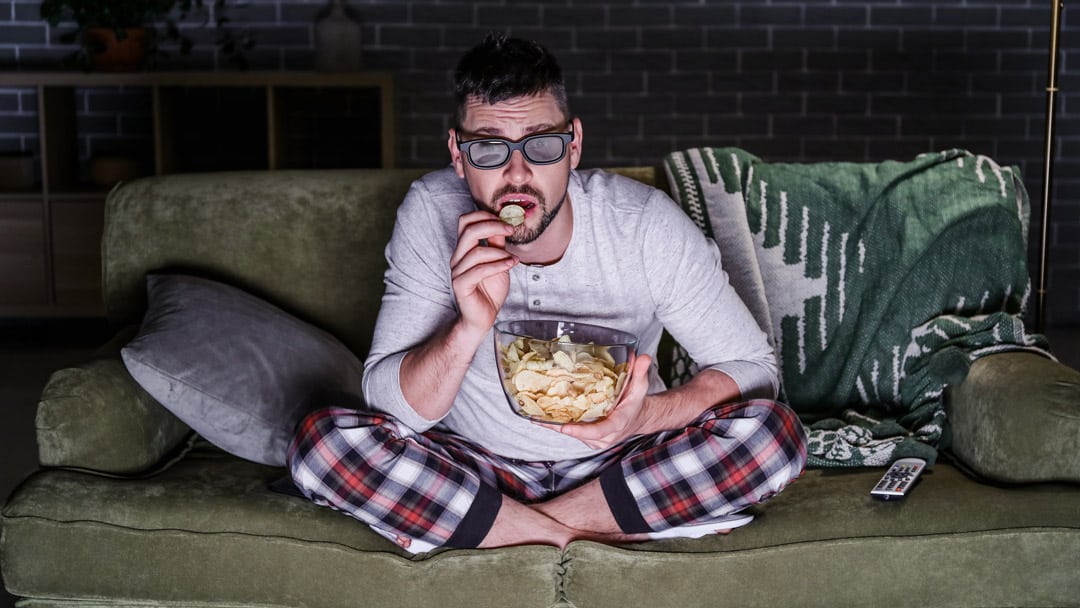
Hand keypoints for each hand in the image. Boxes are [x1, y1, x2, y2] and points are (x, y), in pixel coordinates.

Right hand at [450, 211, 516, 335]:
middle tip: (511, 229)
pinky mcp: (461, 285)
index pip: (466, 221)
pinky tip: (510, 265)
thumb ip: (497, 243)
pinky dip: (498, 265)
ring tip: (513, 258)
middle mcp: (457, 258)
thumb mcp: (498, 261)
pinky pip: (479, 270)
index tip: (506, 221)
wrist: (483, 317)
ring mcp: (457, 271)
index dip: (485, 215)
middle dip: (493, 225)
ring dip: (499, 252)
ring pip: (476, 252)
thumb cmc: (490, 290)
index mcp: (464, 249)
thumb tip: (504, 223)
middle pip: (469, 230)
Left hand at [544, 354, 656, 449]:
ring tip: (536, 416)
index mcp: (618, 423)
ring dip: (556, 426)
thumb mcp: (639, 386)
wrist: (637, 418)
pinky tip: (541, 418)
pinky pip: (572, 432)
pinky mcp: (588, 438)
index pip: (600, 431)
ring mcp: (596, 439)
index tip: (565, 427)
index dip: (582, 431)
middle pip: (581, 434)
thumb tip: (640, 356)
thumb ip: (640, 372)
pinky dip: (558, 425)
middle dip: (560, 427)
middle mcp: (606, 436)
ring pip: (574, 434)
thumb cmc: (635, 402)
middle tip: (540, 418)